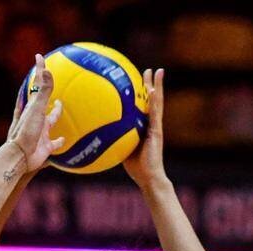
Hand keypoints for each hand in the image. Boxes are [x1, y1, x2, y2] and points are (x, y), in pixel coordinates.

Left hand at [6, 54, 64, 171]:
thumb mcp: (36, 109)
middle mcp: (36, 119)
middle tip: (51, 84)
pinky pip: (55, 143)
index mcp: (32, 108)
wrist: (21, 158)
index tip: (39, 57)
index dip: (40, 71)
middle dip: (46, 94)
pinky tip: (64, 140)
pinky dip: (60, 141)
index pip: (36, 85)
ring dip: (55, 115)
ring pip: (49, 122)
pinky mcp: (45, 147)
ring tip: (60, 108)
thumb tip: (46, 70)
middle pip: (42, 102)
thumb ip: (43, 91)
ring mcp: (40, 133)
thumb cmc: (26, 132)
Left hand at [123, 68, 168, 188]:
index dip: (141, 94)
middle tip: (148, 70)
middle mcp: (151, 124)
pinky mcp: (157, 131)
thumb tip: (95, 135)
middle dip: (150, 85)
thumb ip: (113, 140)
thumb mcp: (120, 149)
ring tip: (158, 71)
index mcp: (144, 127)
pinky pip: (155, 113)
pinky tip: (153, 90)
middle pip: (152, 100)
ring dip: (157, 86)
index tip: (137, 81)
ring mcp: (156, 127)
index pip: (142, 107)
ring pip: (157, 102)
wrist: (149, 177)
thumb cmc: (136, 168)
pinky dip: (155, 101)